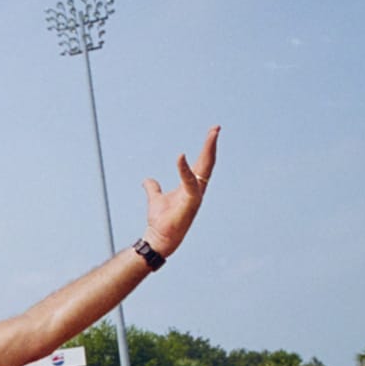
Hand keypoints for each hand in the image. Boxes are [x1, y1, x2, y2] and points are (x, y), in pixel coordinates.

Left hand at [141, 126, 219, 255]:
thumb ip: (153, 188)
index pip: (201, 164)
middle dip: (212, 144)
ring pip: (204, 168)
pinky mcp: (191, 202)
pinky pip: (189, 182)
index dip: (207, 149)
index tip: (212, 133)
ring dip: (208, 150)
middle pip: (207, 163)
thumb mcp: (155, 198)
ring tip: (212, 134)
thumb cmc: (161, 221)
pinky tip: (180, 157)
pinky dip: (184, 169)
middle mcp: (197, 189)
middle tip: (216, 127)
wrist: (158, 237)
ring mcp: (196, 195)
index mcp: (191, 187)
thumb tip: (148, 180)